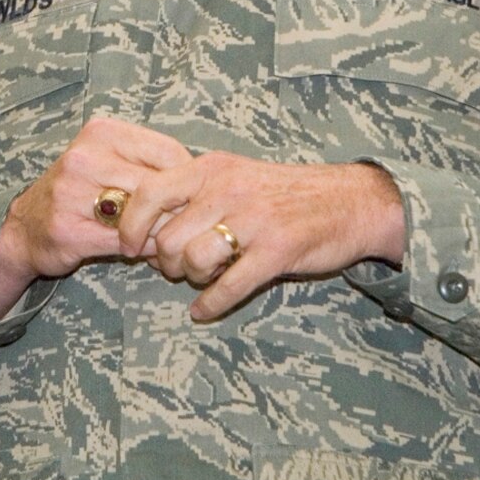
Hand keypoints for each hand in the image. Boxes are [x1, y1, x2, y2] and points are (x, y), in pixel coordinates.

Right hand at [0, 115, 190, 318]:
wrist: (24, 228)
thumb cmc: (80, 192)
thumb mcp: (111, 162)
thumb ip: (150, 165)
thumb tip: (203, 183)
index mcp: (101, 133)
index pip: (167, 151)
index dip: (188, 178)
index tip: (193, 197)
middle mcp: (84, 158)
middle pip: (157, 186)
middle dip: (178, 210)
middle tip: (189, 227)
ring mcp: (72, 194)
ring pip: (144, 216)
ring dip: (163, 233)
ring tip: (169, 241)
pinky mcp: (69, 230)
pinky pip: (125, 243)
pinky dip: (144, 250)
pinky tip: (146, 253)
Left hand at [117, 153, 405, 320]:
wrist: (350, 200)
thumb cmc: (283, 192)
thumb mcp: (234, 175)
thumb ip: (193, 194)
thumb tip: (143, 225)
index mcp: (212, 168)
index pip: (148, 194)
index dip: (130, 226)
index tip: (129, 246)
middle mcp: (228, 190)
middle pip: (167, 238)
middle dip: (166, 262)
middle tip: (179, 266)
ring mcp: (254, 220)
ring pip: (193, 261)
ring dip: (192, 279)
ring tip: (202, 278)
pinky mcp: (277, 250)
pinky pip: (228, 287)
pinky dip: (210, 305)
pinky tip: (204, 310)